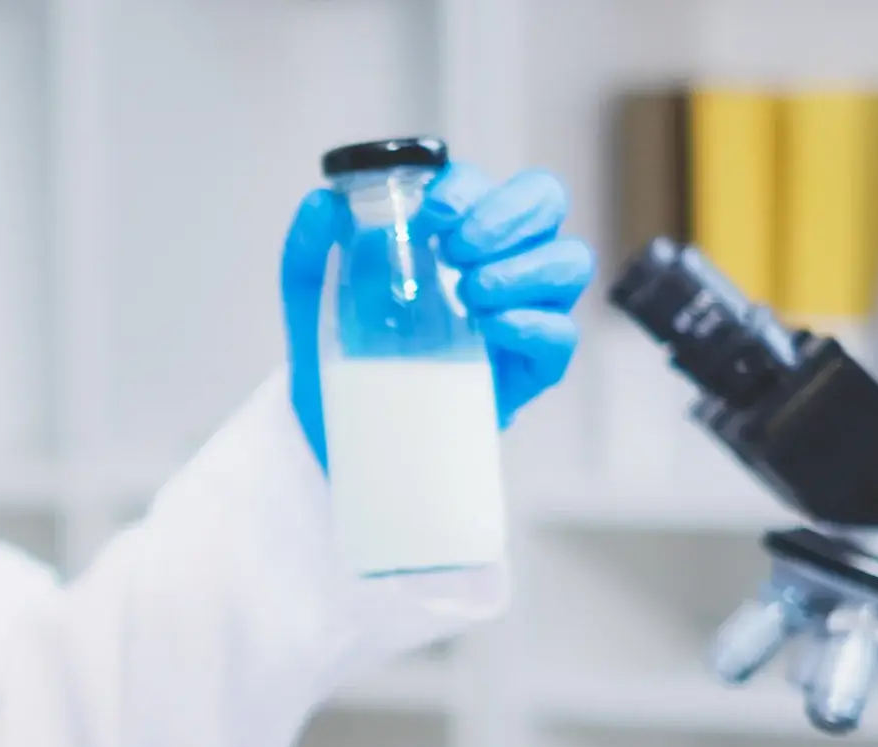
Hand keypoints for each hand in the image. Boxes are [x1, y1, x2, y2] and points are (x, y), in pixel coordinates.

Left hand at [280, 165, 593, 468]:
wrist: (349, 431)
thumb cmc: (342, 350)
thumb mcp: (313, 298)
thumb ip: (309, 247)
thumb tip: (322, 201)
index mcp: (455, 230)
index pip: (484, 184)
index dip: (464, 190)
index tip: (429, 218)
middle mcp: (501, 259)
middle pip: (545, 201)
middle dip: (506, 216)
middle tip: (456, 253)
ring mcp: (525, 310)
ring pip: (568, 262)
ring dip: (520, 269)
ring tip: (468, 296)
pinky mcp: (534, 365)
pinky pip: (561, 334)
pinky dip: (529, 322)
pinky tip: (489, 328)